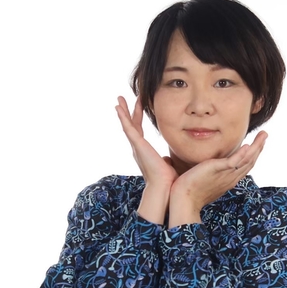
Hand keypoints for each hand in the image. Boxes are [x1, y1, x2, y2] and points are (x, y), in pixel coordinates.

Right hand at [115, 96, 177, 223]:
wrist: (164, 187)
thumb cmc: (168, 181)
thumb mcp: (168, 166)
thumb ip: (166, 160)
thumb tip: (168, 159)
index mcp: (144, 151)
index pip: (140, 130)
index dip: (138, 118)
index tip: (140, 106)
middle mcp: (138, 148)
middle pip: (131, 125)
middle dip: (129, 111)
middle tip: (125, 99)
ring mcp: (136, 146)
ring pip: (127, 125)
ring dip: (123, 111)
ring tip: (119, 99)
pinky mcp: (137, 145)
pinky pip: (128, 128)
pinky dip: (123, 117)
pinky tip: (118, 107)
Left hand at [168, 130, 266, 226]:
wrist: (182, 199)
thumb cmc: (187, 190)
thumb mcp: (200, 177)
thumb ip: (201, 169)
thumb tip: (186, 160)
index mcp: (226, 179)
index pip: (243, 166)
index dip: (252, 155)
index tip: (256, 144)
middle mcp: (230, 178)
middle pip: (250, 162)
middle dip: (259, 148)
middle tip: (264, 135)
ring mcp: (226, 175)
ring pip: (247, 160)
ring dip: (257, 147)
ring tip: (263, 135)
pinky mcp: (219, 171)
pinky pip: (235, 161)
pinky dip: (243, 154)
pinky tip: (249, 145)